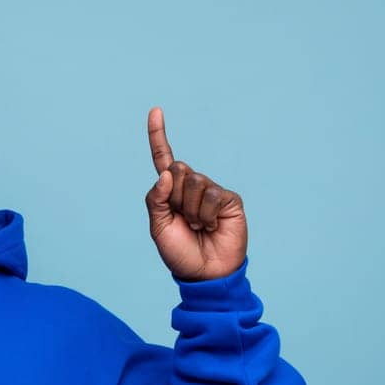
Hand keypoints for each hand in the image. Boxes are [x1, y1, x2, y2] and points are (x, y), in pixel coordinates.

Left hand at [145, 105, 246, 281]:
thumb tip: (166, 174)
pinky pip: (211, 195)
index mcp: (170, 192)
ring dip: (191, 210)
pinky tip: (212, 227)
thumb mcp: (158, 227)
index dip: (158, 135)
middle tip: (183, 219)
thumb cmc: (180, 252)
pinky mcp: (228, 199)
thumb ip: (156, 199)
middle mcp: (191, 187)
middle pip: (177, 170)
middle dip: (175, 197)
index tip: (155, 110)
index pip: (163, 159)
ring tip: (198, 227)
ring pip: (193, 182)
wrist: (205, 274)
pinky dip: (206, 215)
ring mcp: (211, 191)